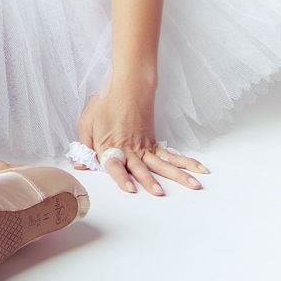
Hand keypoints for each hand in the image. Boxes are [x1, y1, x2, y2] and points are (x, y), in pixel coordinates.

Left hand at [76, 80, 207, 194]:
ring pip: (162, 164)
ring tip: (194, 186)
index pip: (115, 165)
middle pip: (141, 168)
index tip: (130, 189)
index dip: (121, 178)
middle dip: (150, 181)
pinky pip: (170, 155)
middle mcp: (130, 149)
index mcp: (111, 146)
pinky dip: (185, 162)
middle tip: (160, 193)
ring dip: (178, 176)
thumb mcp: (86, 123)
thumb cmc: (104, 104)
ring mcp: (144, 146)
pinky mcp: (153, 142)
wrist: (126, 87)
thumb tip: (81, 165)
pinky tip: (199, 169)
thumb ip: (85, 146)